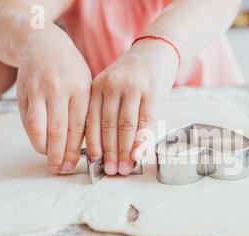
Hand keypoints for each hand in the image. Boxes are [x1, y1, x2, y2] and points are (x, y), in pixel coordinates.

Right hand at [16, 29, 91, 173]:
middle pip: (57, 130)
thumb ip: (87, 111)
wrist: (43, 45)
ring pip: (37, 128)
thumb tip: (89, 145)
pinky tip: (42, 146)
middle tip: (61, 169)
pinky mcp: (22, 94)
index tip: (76, 164)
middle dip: (59, 154)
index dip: (75, 149)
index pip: (78, 127)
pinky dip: (34, 137)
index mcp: (79, 89)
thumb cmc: (71, 71)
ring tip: (50, 162)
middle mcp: (57, 90)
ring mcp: (37, 92)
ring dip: (43, 149)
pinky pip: (26, 122)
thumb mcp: (87, 85)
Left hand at [86, 40, 178, 175]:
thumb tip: (107, 147)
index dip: (93, 146)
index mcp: (97, 87)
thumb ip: (109, 110)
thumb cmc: (135, 75)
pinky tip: (139, 155)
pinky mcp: (151, 91)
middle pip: (107, 126)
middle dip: (108, 153)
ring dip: (124, 151)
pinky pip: (145, 121)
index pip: (91, 122)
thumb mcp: (114, 87)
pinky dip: (141, 140)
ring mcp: (131, 87)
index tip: (95, 164)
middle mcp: (111, 86)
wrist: (157, 50)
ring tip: (125, 168)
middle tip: (111, 171)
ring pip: (125, 126)